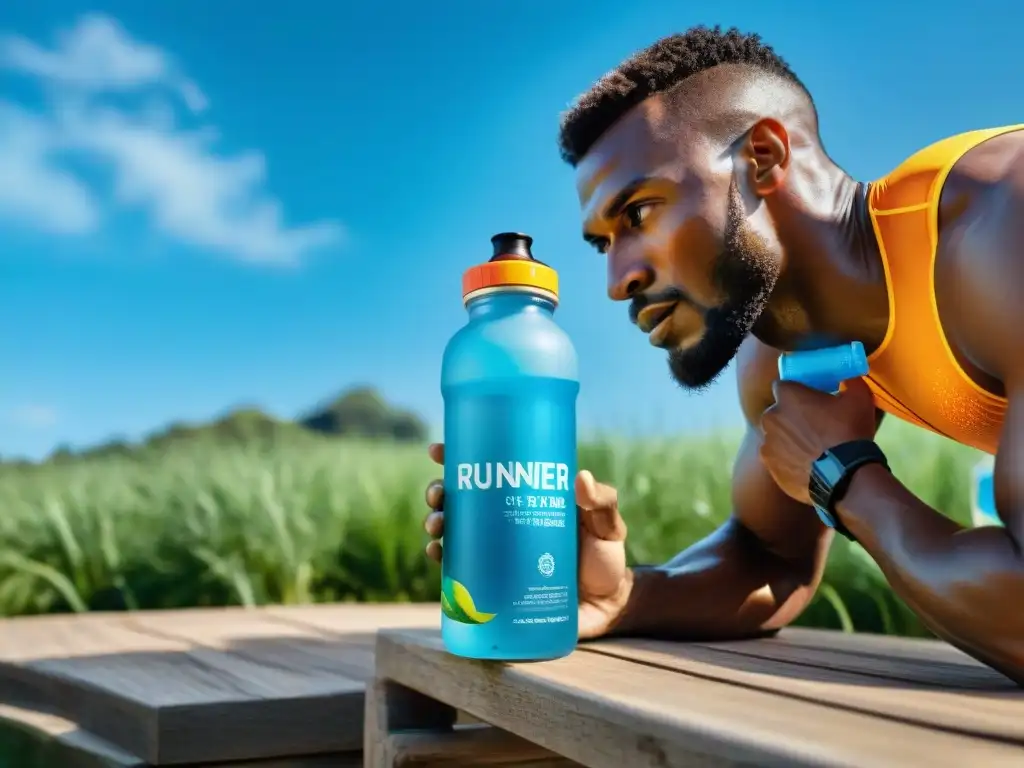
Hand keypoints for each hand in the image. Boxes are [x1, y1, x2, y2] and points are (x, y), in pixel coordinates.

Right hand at [423, 443, 631, 639]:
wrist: (607, 609)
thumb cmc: (605, 559)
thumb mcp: (606, 526)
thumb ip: (601, 503)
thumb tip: (581, 478)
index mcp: (523, 500)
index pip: (487, 473)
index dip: (457, 458)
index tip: (438, 450)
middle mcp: (503, 525)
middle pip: (460, 501)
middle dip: (439, 493)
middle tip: (439, 496)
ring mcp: (495, 556)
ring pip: (454, 533)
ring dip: (436, 524)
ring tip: (438, 527)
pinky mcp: (493, 587)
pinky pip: (459, 572)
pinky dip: (443, 561)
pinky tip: (438, 554)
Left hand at [759, 376, 877, 504]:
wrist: (845, 475)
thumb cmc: (849, 431)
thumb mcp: (859, 398)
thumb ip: (850, 382)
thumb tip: (849, 380)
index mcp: (787, 395)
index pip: (783, 386)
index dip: (796, 392)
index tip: (809, 400)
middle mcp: (770, 416)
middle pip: (778, 413)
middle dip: (791, 417)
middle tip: (813, 427)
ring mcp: (767, 443)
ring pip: (776, 437)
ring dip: (788, 440)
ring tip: (811, 450)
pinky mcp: (770, 466)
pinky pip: (777, 458)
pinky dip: (787, 460)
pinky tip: (805, 465)